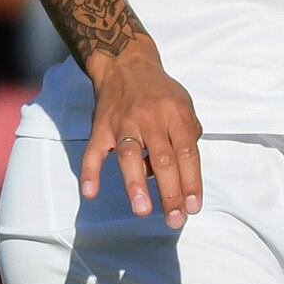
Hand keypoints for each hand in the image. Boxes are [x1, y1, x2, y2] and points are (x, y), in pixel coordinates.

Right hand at [81, 36, 204, 225]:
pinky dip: (90, 172)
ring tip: (142, 210)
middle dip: (170, 192)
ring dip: (136, 184)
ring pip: (130, 155)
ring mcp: (123, 123)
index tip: (194, 207)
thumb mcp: (184, 106)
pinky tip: (90, 192)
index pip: (187, 153)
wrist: (126, 63)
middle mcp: (150, 119)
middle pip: (163, 159)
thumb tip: (185, 173)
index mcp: (175, 115)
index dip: (192, 182)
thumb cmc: (160, 92)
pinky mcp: (101, 127)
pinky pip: (93, 151)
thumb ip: (188, 136)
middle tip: (175, 219)